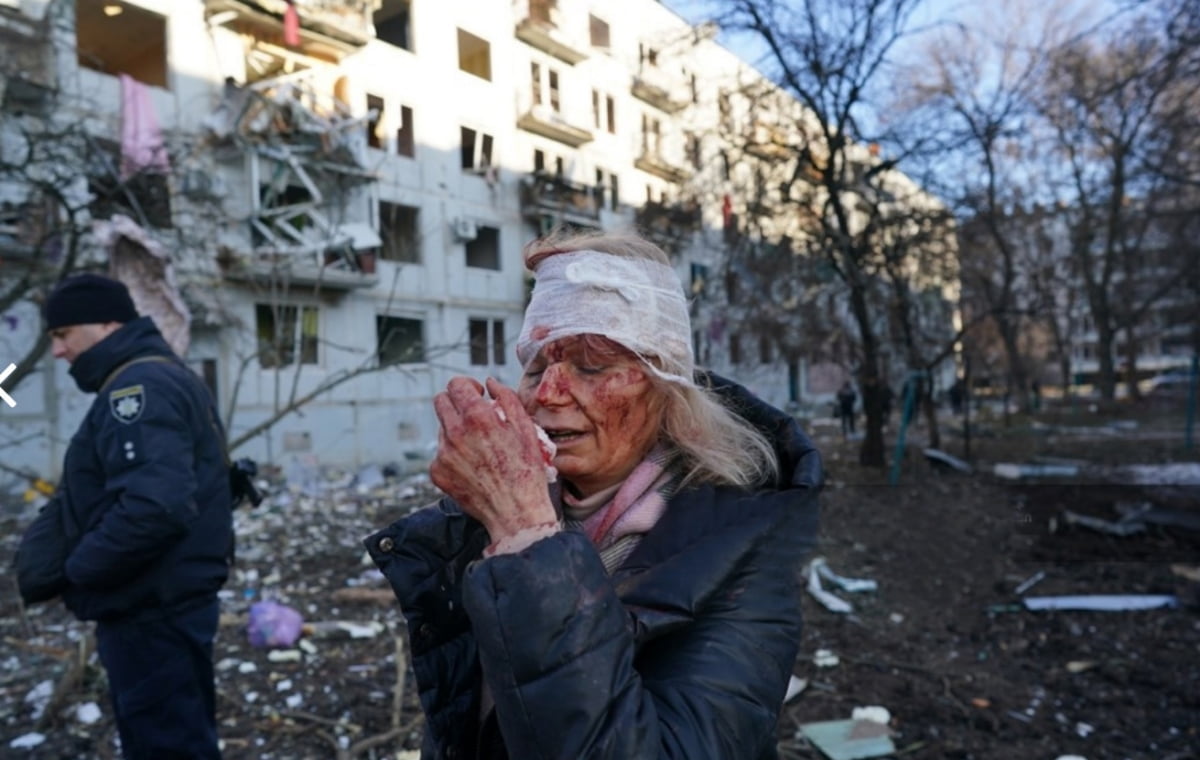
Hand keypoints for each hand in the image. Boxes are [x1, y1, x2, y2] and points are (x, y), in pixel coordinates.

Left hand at [430, 377, 555, 540]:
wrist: (516, 513)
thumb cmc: (526, 471)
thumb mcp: (526, 429)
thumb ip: (507, 398)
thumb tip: (490, 382)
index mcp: (478, 418)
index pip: (456, 385)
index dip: (468, 385)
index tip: (477, 394)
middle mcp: (455, 434)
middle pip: (441, 401)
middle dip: (456, 402)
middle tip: (473, 414)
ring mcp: (443, 454)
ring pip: (442, 428)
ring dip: (456, 429)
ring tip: (479, 447)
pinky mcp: (438, 472)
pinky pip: (441, 453)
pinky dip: (454, 454)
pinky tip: (473, 466)